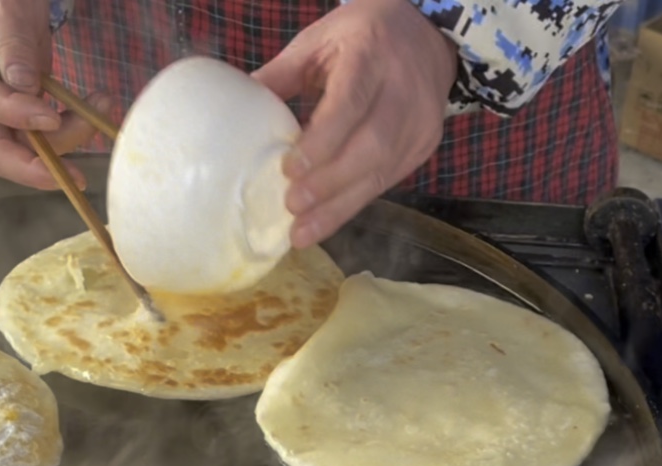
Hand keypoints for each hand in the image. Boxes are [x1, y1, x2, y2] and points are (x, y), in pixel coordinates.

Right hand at [0, 0, 102, 188]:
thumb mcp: (1, 4)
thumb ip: (9, 43)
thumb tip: (24, 88)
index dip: (12, 114)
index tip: (51, 118)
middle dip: (33, 167)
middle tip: (77, 175)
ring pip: (14, 151)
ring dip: (61, 142)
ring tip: (99, 106)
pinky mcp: (2, 118)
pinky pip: (29, 141)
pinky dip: (62, 135)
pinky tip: (88, 114)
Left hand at [253, 0, 456, 246]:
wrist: (426, 37)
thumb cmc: (361, 37)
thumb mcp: (318, 41)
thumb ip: (281, 75)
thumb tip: (236, 113)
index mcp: (372, 54)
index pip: (351, 102)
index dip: (323, 140)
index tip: (290, 170)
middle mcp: (404, 90)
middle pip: (372, 145)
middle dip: (330, 183)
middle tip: (293, 207)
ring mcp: (420, 122)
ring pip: (382, 171)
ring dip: (340, 206)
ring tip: (303, 231)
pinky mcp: (424, 146)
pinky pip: (388, 181)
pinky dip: (354, 202)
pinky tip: (327, 220)